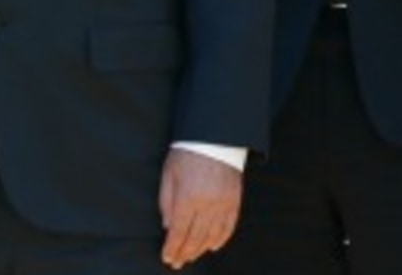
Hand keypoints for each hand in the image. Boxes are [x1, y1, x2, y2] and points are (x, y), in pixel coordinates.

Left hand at [158, 147, 242, 268]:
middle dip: (184, 253)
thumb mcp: (168, 173)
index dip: (172, 247)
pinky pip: (228, 227)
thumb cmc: (186, 153)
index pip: (179, 231)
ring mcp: (223, 205)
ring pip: (212, 236)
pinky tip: (212, 247)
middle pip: (195, 237)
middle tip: (177, 263)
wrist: (215, 139)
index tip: (167, 257)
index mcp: (188, 197)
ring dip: (200, 249)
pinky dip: (220, 240)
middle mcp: (207, 205)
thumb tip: (168, 226)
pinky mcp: (234, 202)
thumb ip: (166, 201)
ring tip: (190, 257)